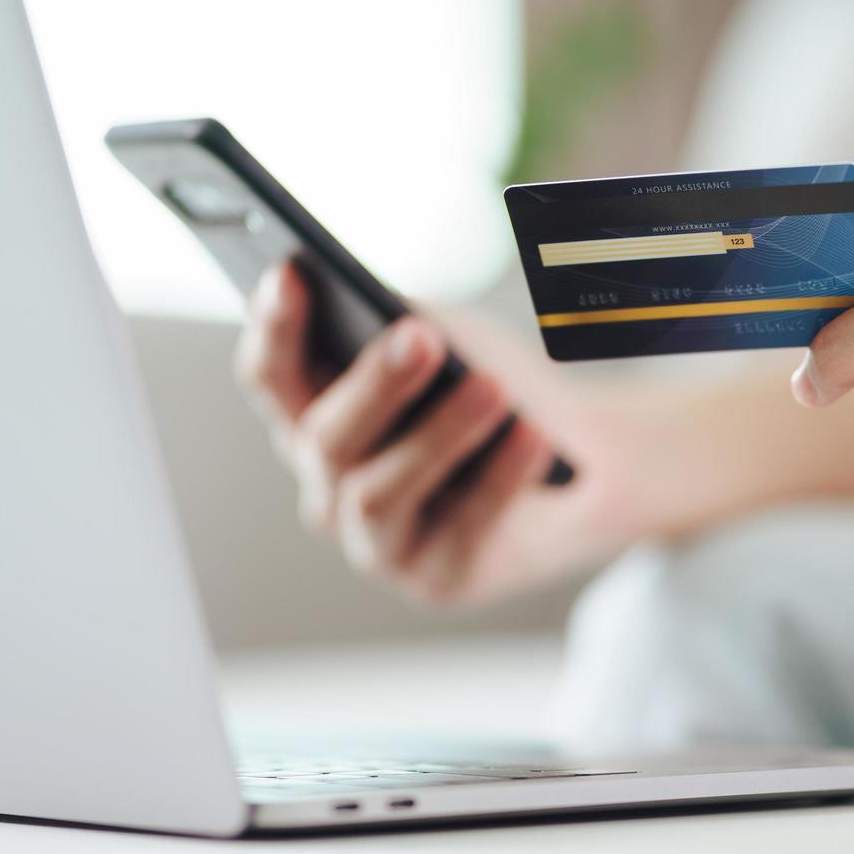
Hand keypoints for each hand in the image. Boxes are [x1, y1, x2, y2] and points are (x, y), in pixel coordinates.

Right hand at [234, 262, 621, 604]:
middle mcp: (328, 485)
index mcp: (313, 418)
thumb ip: (407, 332)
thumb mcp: (447, 344)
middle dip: (372, 386)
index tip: (292, 273)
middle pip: (324, 439)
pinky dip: (501, 476)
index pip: (271, 377)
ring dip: (437, 435)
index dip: (273, 330)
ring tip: (491, 388)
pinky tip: (532, 435)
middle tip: (419, 337)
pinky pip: (464, 527)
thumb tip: (396, 327)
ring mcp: (375, 541)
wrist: (582, 463)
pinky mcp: (436, 579)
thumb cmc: (491, 389)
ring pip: (378, 494)